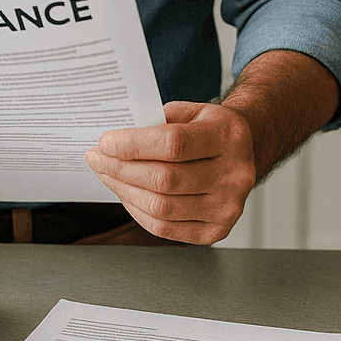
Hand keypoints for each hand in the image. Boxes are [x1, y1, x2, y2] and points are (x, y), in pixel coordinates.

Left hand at [83, 101, 257, 244]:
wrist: (244, 151)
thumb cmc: (210, 129)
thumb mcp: (190, 110)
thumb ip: (156, 120)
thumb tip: (115, 139)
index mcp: (227, 136)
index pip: (173, 144)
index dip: (132, 145)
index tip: (105, 142)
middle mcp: (234, 174)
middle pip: (163, 179)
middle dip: (119, 168)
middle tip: (97, 158)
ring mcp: (227, 206)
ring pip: (160, 207)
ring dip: (123, 190)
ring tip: (106, 174)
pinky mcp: (216, 230)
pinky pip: (164, 228)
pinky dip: (136, 211)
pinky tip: (125, 194)